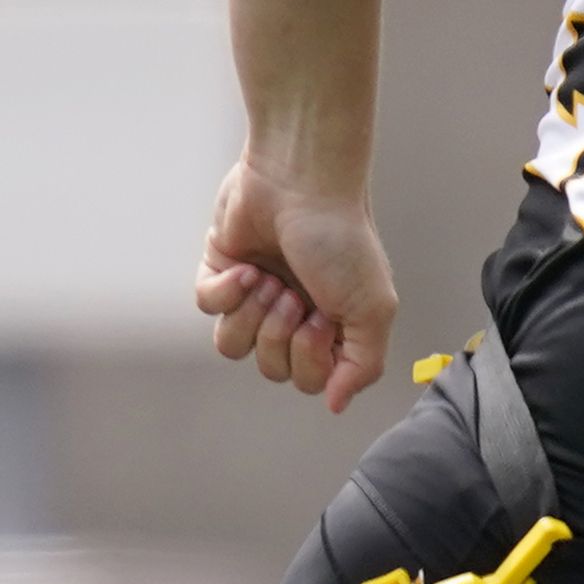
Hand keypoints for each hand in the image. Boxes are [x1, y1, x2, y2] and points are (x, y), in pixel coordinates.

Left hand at [194, 157, 398, 414]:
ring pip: (232, 346)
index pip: (308, 380)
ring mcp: (255, 294)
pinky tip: (247, 265)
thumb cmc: (341, 237)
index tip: (322, 321)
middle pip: (270, 367)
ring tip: (269, 282)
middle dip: (280, 334)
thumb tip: (337, 404)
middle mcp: (292, 314)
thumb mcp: (374, 308)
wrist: (301, 179)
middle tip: (295, 296)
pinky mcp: (221, 270)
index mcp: (329, 326)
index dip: (310, 360)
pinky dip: (227, 290)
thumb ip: (364, 366)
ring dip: (252, 315)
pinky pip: (208, 307)